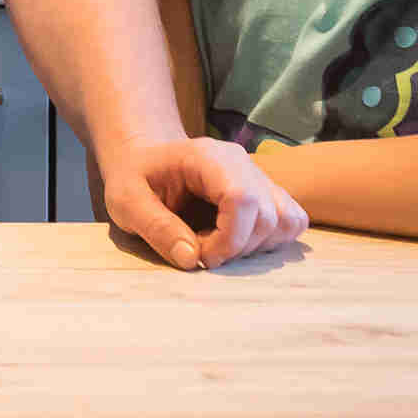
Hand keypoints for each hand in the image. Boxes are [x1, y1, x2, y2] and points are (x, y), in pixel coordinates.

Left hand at [99, 137, 306, 269]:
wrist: (145, 159)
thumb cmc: (134, 177)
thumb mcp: (126, 201)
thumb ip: (156, 228)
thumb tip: (192, 260)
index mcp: (208, 157)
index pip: (242, 199)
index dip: (228, 239)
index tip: (201, 257)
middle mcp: (241, 162)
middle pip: (267, 215)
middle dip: (237, 249)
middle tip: (202, 252)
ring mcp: (257, 176)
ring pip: (285, 220)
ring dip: (256, 247)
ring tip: (220, 247)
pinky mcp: (265, 192)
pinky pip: (291, 220)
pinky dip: (271, 241)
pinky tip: (238, 243)